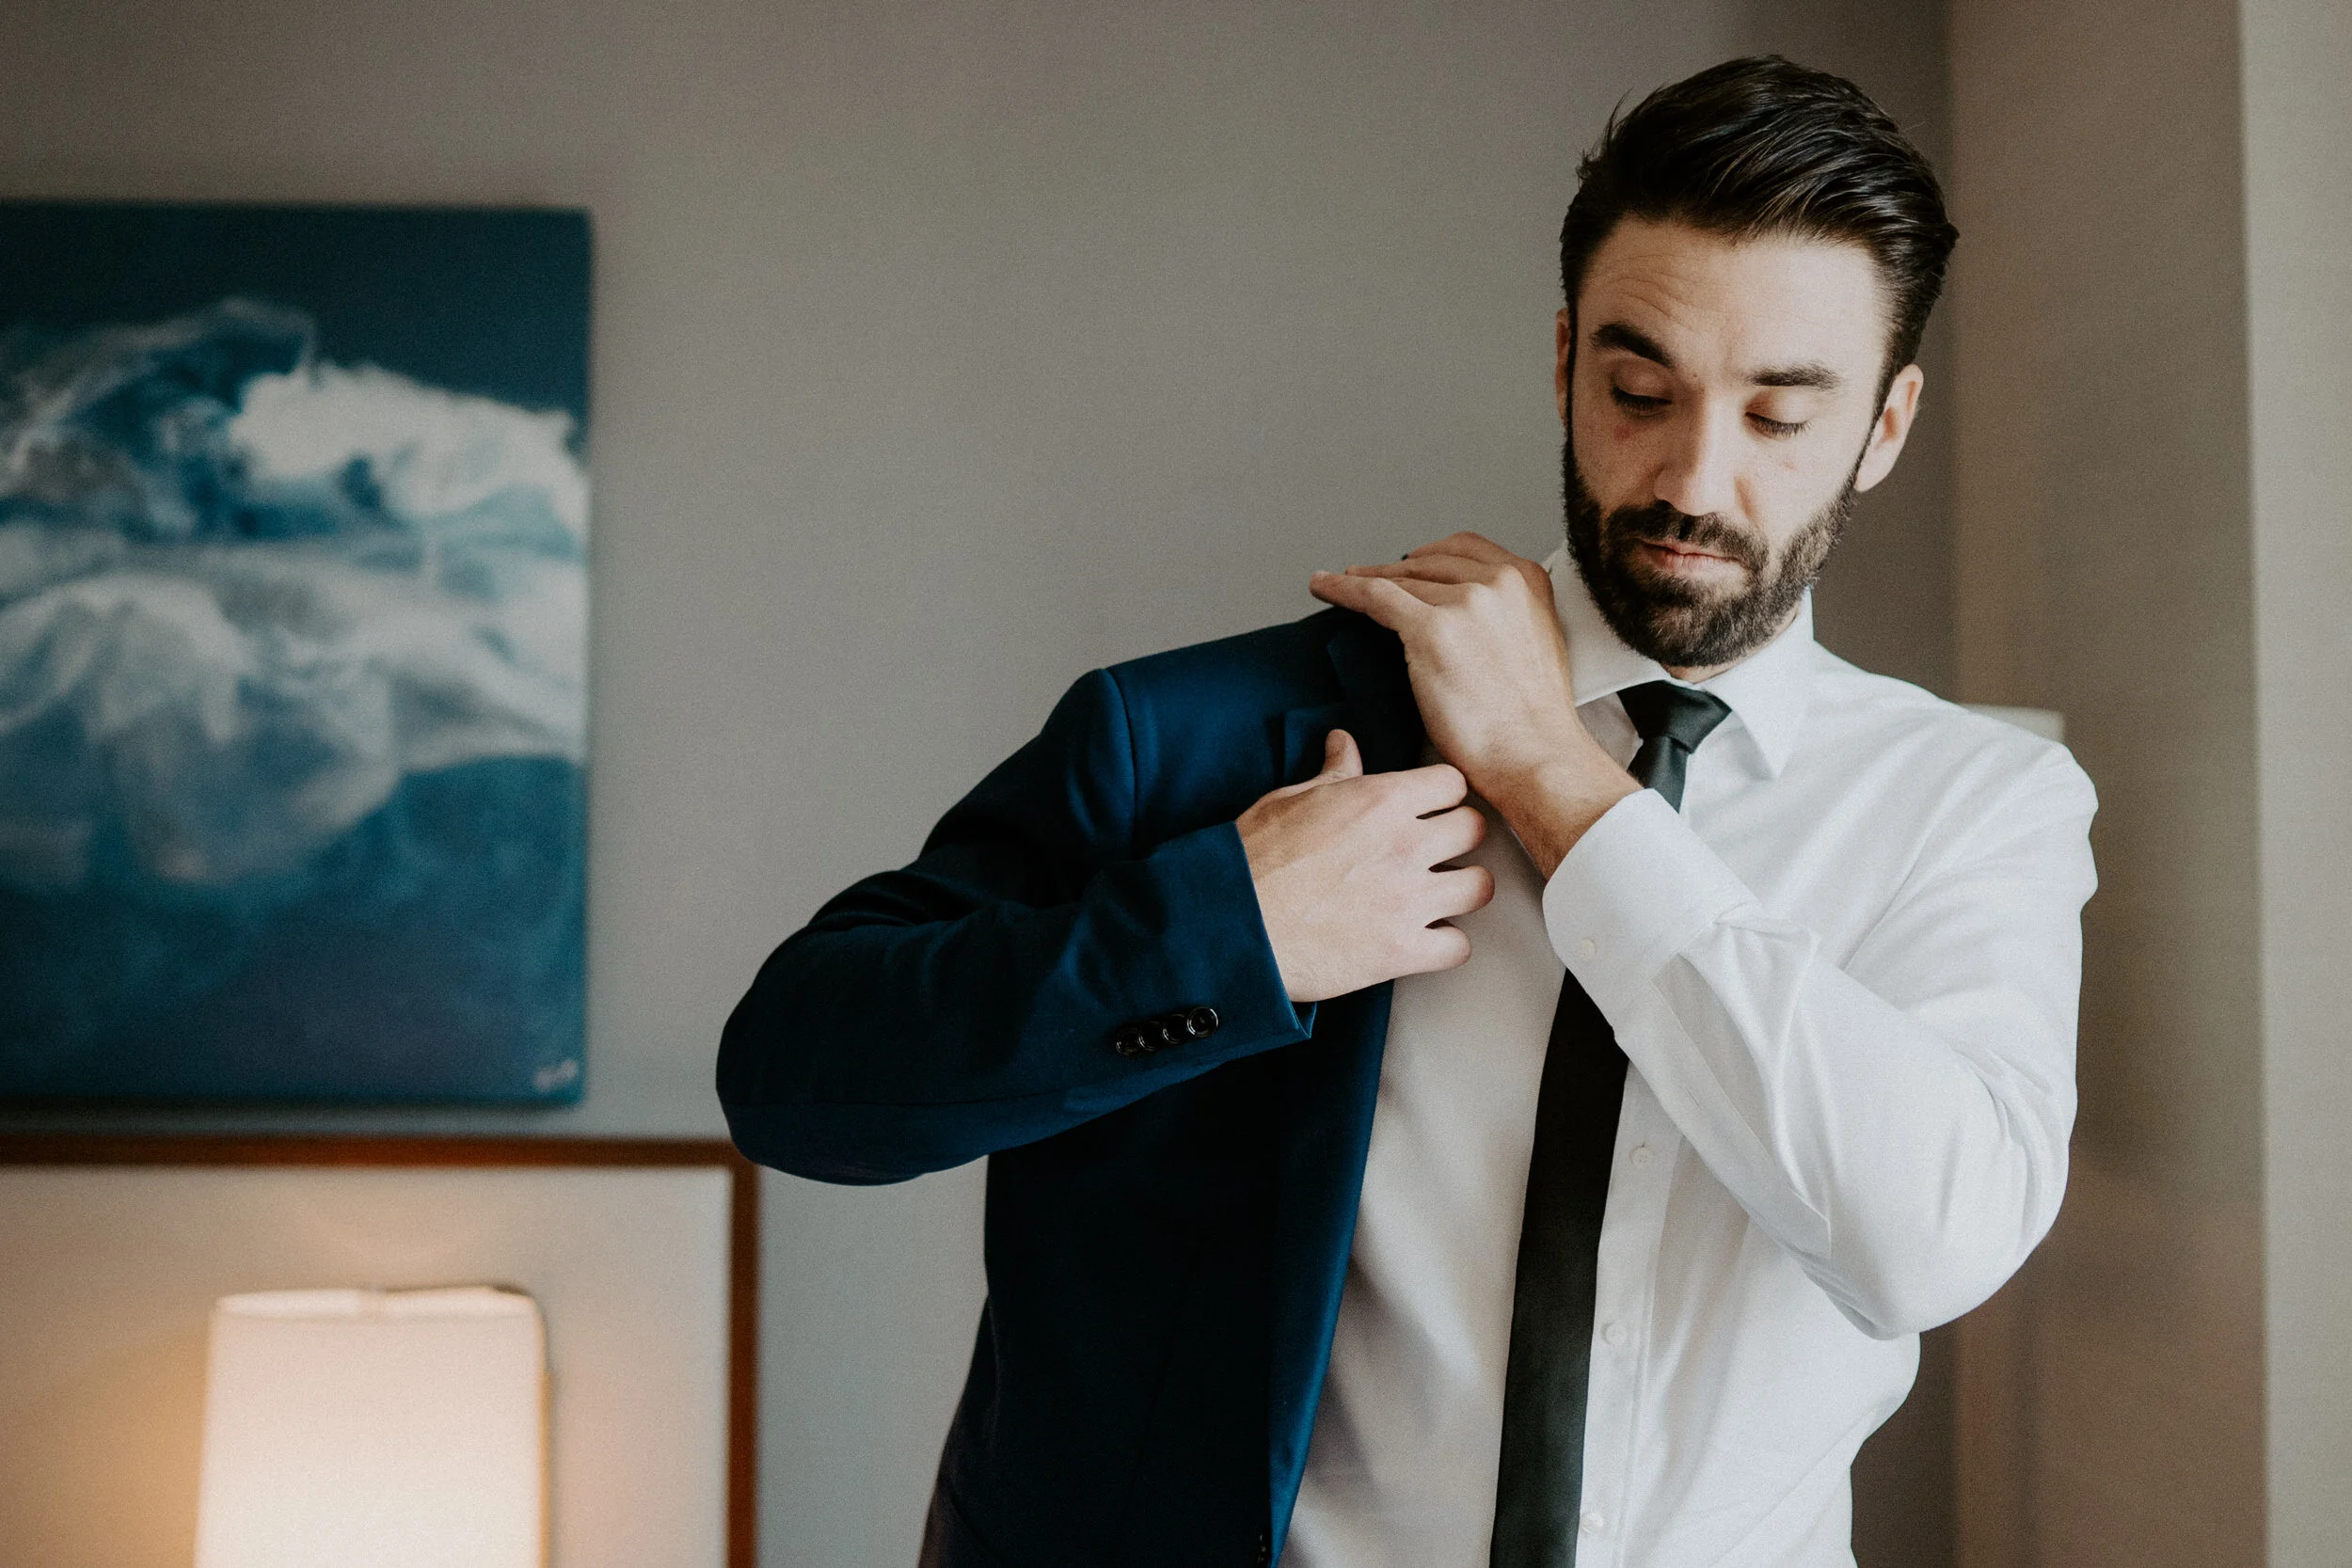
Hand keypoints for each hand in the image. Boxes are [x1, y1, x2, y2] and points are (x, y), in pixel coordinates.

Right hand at [1236, 729, 1494, 1001]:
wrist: (1233, 924)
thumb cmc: (1253, 860)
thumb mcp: (1291, 799)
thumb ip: (1334, 773)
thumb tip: (1343, 743)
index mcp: (1381, 800)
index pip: (1452, 783)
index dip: (1442, 797)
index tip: (1431, 809)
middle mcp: (1405, 845)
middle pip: (1475, 830)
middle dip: (1458, 840)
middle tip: (1437, 852)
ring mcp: (1408, 900)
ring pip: (1480, 887)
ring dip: (1461, 891)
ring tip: (1439, 897)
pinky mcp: (1401, 950)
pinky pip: (1458, 946)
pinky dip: (1445, 945)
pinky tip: (1424, 940)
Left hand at [1308, 532, 1635, 874]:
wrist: (1535, 756)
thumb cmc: (1532, 721)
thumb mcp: (1536, 643)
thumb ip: (1504, 617)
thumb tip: (1465, 617)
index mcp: (1527, 581)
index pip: (1465, 549)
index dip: (1428, 556)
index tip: (1408, 562)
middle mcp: (1499, 582)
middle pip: (1429, 563)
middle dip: (1395, 571)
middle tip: (1366, 576)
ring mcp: (1466, 602)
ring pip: (1400, 581)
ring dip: (1365, 579)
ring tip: (1341, 584)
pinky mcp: (1432, 630)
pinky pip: (1374, 598)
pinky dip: (1342, 589)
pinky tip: (1323, 586)